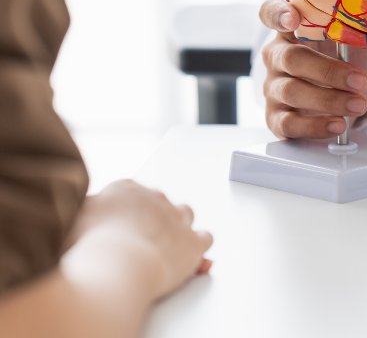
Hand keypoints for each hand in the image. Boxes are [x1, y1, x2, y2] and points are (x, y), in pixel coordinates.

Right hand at [65, 180, 212, 300]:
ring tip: (167, 242)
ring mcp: (176, 218)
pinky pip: (205, 237)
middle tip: (141, 236)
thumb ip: (84, 209)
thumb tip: (85, 206)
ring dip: (178, 225)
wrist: (116, 264)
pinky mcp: (192, 242)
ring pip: (185, 212)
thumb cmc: (89, 246)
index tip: (122, 222)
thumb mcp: (72, 219)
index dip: (128, 210)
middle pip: (159, 200)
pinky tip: (190, 254)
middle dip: (152, 216)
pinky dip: (199, 245)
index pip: (130, 192)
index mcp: (124, 190)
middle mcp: (154, 198)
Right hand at [259, 0, 366, 138]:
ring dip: (329, 100)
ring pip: (291, 92)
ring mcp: (273, 87)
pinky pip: (288, 124)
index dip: (278, 14)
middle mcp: (276, 56)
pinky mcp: (276, 117)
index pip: (271, 13)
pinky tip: (337, 124)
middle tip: (360, 80)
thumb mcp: (356, 38)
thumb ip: (357, 27)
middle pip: (291, 59)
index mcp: (291, 29)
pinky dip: (314, 126)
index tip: (293, 18)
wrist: (348, 94)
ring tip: (359, 105)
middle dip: (329, 71)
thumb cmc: (348, 59)